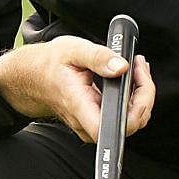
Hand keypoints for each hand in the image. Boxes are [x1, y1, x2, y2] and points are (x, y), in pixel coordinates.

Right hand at [0, 37, 153, 142]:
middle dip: (144, 94)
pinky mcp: (96, 119)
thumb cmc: (50, 64)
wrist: (33, 75)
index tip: (138, 83)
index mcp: (78, 105)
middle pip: (129, 124)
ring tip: (135, 69)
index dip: (135, 112)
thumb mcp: (73, 50)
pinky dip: (132, 97)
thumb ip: (98, 57)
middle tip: (138, 67)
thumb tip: (122, 67)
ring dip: (141, 95)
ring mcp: (91, 122)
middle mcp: (85, 120)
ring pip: (130, 120)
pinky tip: (128, 78)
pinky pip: (123, 116)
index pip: (110, 129)